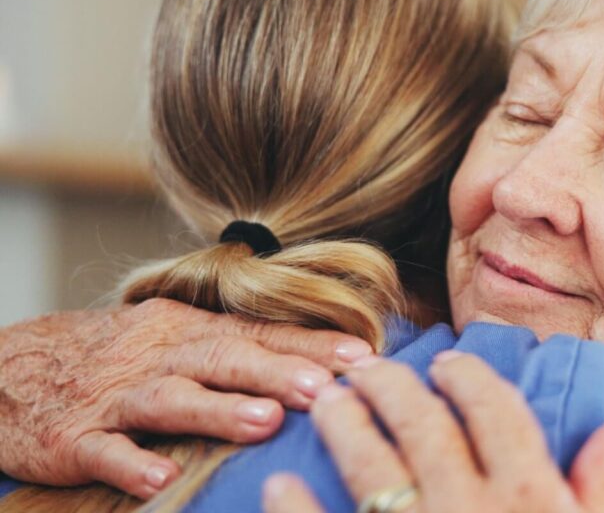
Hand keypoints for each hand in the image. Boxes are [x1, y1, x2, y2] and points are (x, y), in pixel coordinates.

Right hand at [0, 298, 372, 498]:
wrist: (11, 367)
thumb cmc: (115, 356)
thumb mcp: (173, 337)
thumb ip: (234, 349)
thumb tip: (313, 363)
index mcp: (187, 332)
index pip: (257, 334)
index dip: (309, 345)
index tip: (362, 358)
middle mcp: (158, 356)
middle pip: (222, 359)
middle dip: (278, 373)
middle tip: (327, 390)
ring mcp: (115, 396)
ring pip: (170, 399)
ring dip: (218, 411)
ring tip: (265, 424)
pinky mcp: (72, 437)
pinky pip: (103, 450)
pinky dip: (132, 463)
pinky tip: (162, 479)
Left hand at [263, 352, 603, 512]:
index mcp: (529, 497)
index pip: (496, 412)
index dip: (471, 378)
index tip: (449, 362)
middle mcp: (470, 509)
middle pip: (424, 425)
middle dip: (393, 386)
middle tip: (368, 367)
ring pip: (371, 466)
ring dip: (345, 425)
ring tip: (328, 401)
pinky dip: (296, 510)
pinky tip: (279, 484)